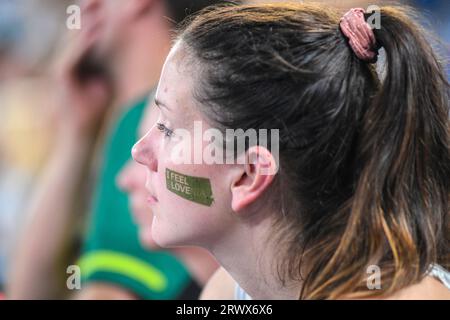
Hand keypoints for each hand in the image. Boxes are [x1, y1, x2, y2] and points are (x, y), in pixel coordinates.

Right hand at [53, 4, 111, 138]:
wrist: (85, 129)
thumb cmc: (100, 105)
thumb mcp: (114, 79)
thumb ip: (122, 65)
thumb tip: (146, 54)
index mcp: (86, 56)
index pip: (93, 31)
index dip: (102, 17)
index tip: (117, 4)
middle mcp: (74, 56)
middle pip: (82, 29)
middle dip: (92, 13)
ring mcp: (67, 64)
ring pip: (75, 37)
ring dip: (87, 22)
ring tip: (101, 8)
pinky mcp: (62, 75)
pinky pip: (72, 54)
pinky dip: (82, 42)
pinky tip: (95, 31)